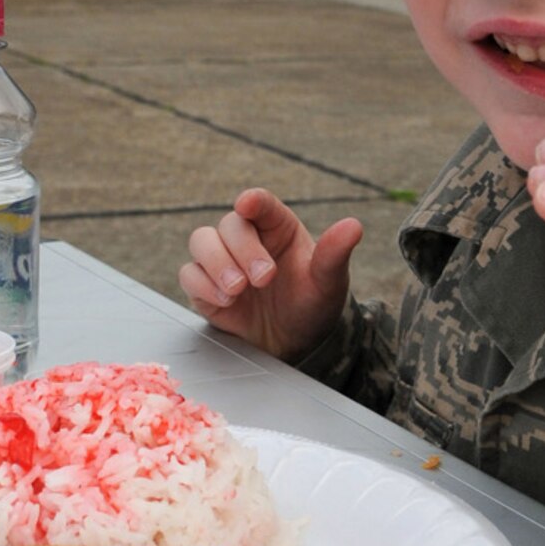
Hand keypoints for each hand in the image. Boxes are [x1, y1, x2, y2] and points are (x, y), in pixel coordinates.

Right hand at [180, 188, 362, 361]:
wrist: (295, 344)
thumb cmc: (313, 304)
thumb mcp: (328, 282)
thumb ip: (334, 254)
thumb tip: (354, 226)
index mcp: (277, 226)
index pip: (260, 204)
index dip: (252, 201)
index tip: (246, 205)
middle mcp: (247, 238)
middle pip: (229, 225)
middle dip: (243, 250)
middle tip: (264, 278)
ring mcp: (223, 261)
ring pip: (201, 242)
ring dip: (216, 263)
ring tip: (238, 289)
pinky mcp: (205, 286)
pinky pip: (190, 274)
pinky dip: (203, 285)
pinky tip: (227, 301)